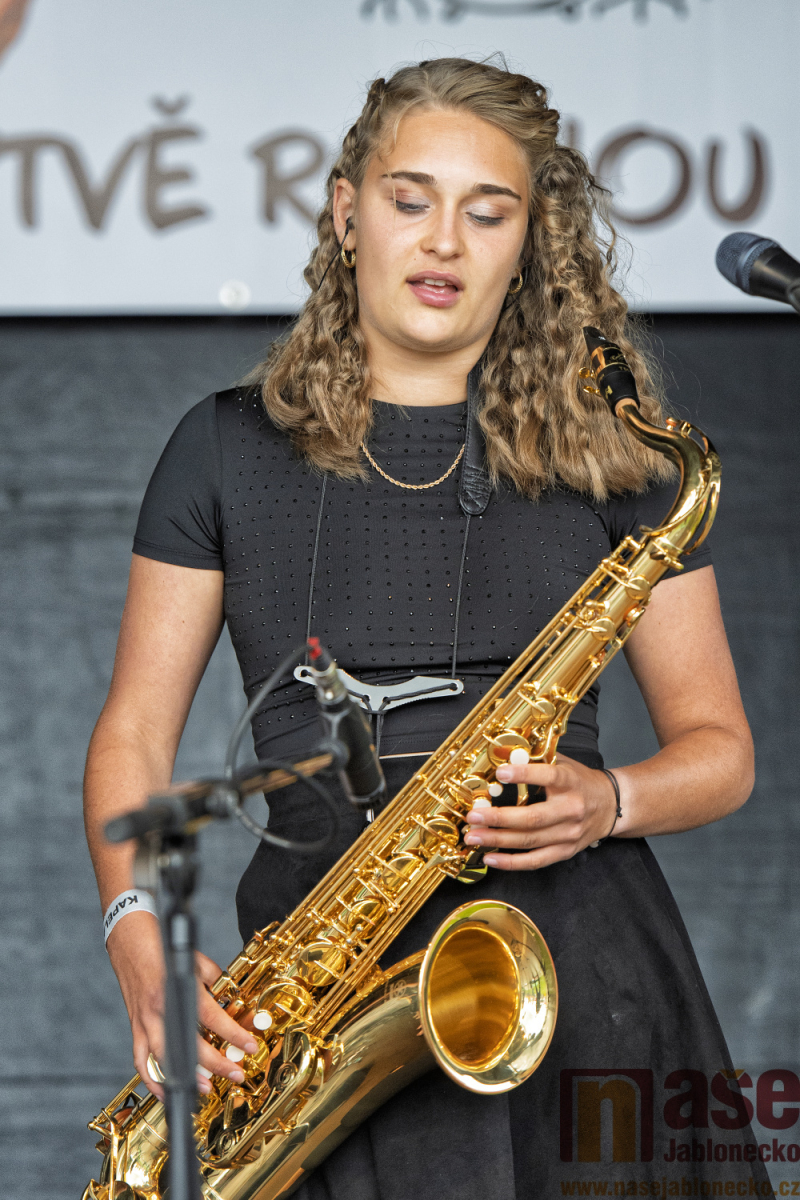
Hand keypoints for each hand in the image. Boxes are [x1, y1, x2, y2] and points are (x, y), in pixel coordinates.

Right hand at [106, 913, 259, 1098]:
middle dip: (215, 1064)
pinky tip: (167, 1090)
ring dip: (186, 1077)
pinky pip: (141, 1061)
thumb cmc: (162, 949)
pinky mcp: (134, 1028)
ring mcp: (144, 1021)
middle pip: (189, 1046)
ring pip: (163, 1060)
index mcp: (178, 990)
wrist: (129, 941)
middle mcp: (160, 1010)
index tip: (250, 1045)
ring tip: (206, 1089)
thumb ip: (216, 981)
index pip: (211, 1018)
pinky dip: (153, 1080)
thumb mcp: (197, 960)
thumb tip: (233, 998)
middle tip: (236, 1073)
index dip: (233, 1034)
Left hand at [463, 754, 618, 870]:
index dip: (524, 775)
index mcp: (571, 782)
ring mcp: (568, 834)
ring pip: (530, 841)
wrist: (612, 806)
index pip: (548, 777)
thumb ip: (537, 759)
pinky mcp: (565, 851)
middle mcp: (571, 810)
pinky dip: (511, 862)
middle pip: (533, 818)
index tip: (500, 773)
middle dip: (499, 818)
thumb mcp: (564, 763)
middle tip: (473, 816)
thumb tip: (505, 754)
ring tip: (472, 837)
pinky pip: (535, 861)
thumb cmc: (581, 782)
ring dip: (497, 840)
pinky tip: (490, 858)